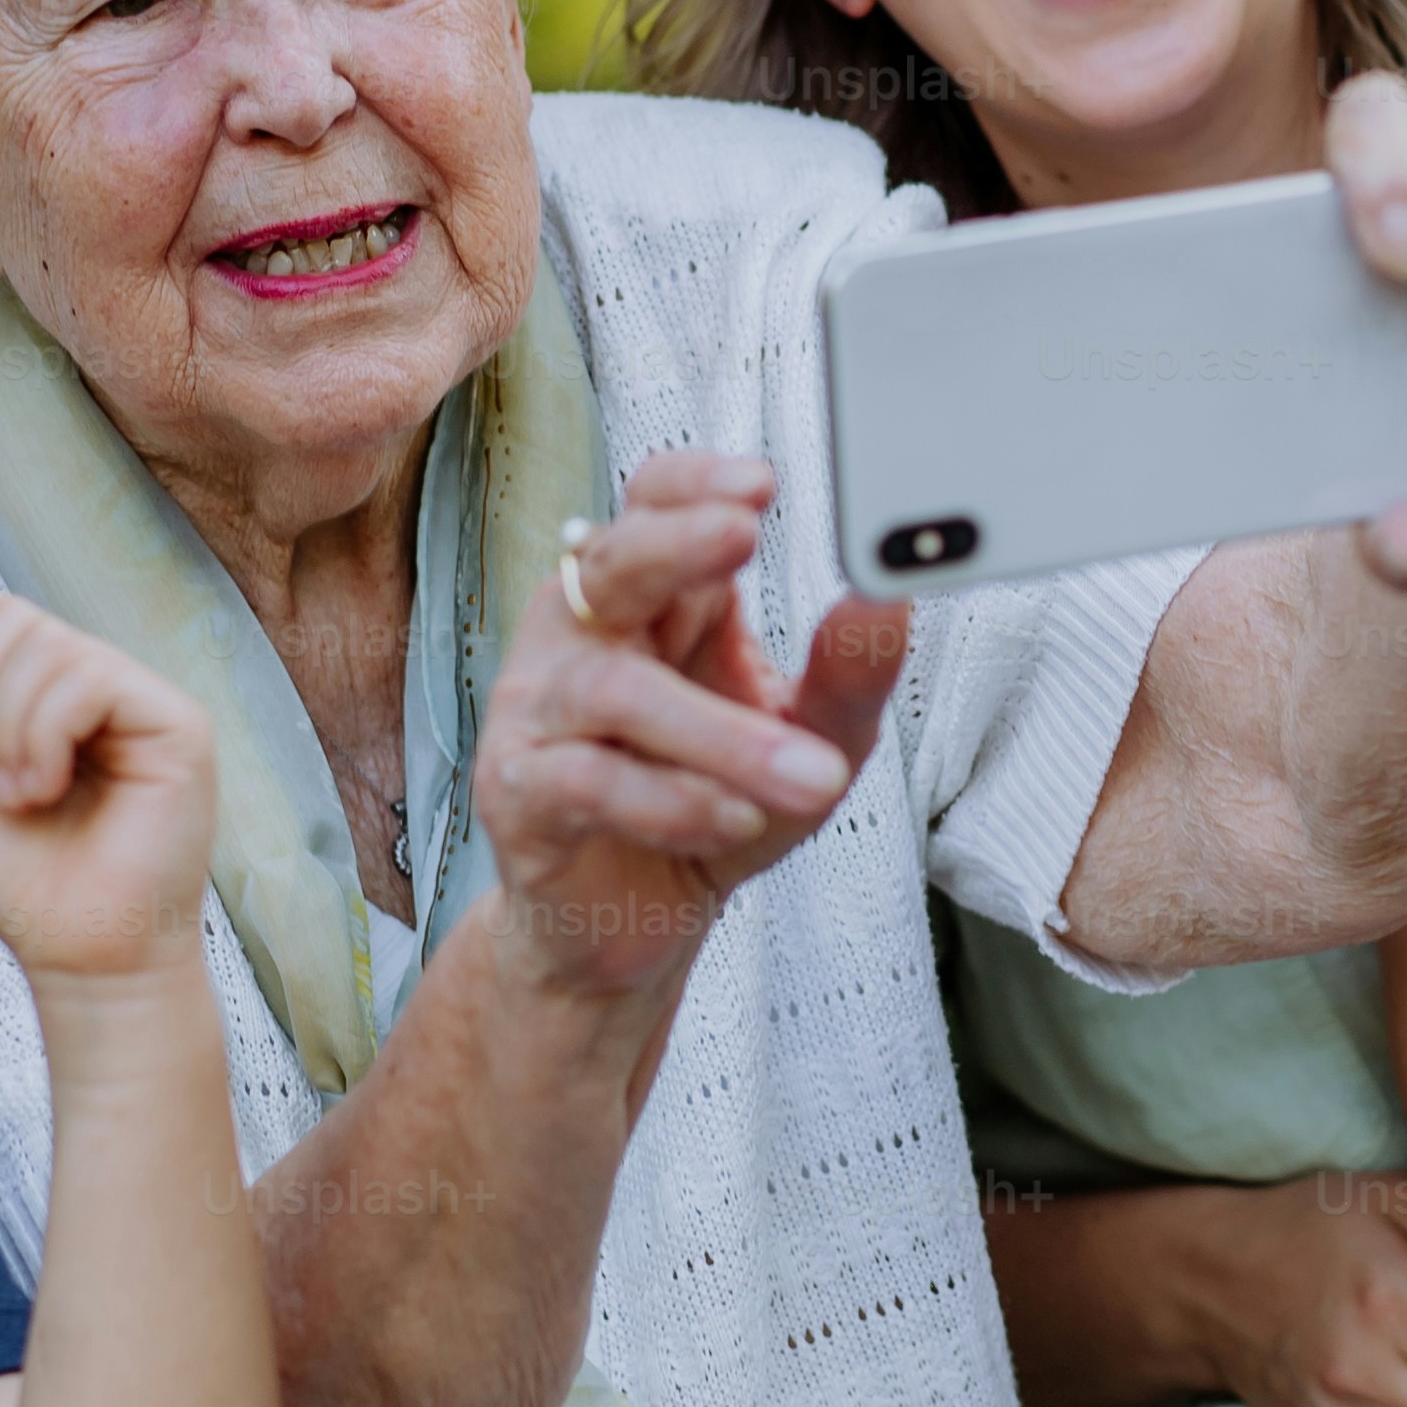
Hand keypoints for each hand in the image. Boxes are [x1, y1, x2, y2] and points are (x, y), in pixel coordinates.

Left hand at [0, 595, 217, 986]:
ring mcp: (143, 702)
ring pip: (51, 648)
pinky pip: (91, 679)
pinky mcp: (177, 724)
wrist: (78, 954)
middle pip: (16, 619)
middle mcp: (100, 686)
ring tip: (12, 796)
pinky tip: (43, 790)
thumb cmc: (23, 883)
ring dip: (5, 726)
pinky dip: (44, 734)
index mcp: (48, 694)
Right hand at [476, 452, 907, 1006]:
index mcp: (651, 599)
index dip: (695, 485)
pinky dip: (670, 801)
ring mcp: (541, 711)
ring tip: (815, 775)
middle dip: (676, 542)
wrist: (633, 921)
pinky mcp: (517, 792)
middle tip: (744, 533)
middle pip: (614, 564)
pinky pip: (585, 782)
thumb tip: (889, 600)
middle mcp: (584, 636)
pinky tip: (734, 818)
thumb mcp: (809, 737)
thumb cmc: (714, 807)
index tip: (762, 484)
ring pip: (615, 689)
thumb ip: (849, 675)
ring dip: (719, 733)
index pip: (652, 505)